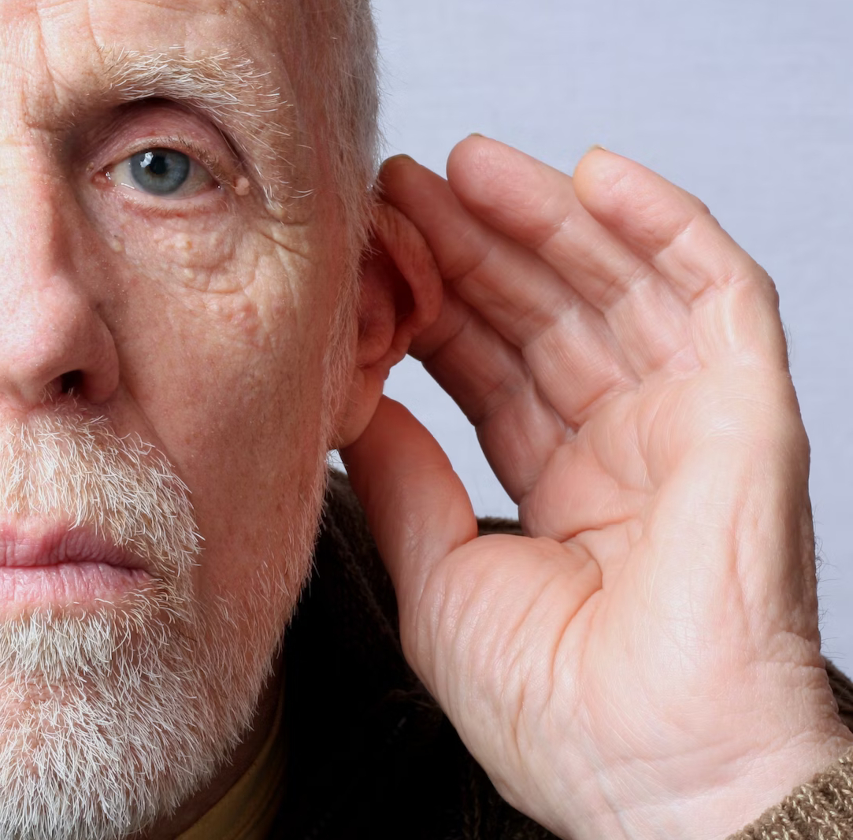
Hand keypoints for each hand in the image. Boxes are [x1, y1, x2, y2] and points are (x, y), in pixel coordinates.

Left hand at [342, 138, 852, 838]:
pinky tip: (595, 173)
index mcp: (562, 492)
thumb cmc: (558, 712)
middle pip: (546, 316)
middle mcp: (628, 449)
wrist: (653, 771)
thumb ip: (409, 482)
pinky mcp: (746, 412)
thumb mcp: (443, 580)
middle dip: (475, 246)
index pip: (492, 370)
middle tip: (404, 185)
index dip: (435, 305)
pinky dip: (664, 225)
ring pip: (618, 287)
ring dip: (548, 217)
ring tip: (469, 164)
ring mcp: (689, 425)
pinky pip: (716, 293)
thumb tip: (359, 405)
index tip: (373, 254)